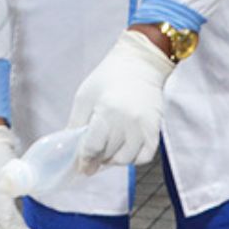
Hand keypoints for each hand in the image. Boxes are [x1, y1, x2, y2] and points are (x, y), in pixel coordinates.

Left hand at [67, 30, 176, 175]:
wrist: (140, 62)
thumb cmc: (108, 77)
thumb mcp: (85, 96)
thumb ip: (76, 124)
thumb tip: (72, 151)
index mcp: (107, 111)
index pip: (92, 147)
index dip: (84, 159)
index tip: (80, 166)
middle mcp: (127, 121)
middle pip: (108, 154)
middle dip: (96, 159)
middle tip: (91, 156)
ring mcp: (144, 127)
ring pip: (125, 159)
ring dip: (114, 160)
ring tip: (107, 151)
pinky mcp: (155, 129)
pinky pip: (144, 157)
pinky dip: (132, 158)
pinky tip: (124, 149)